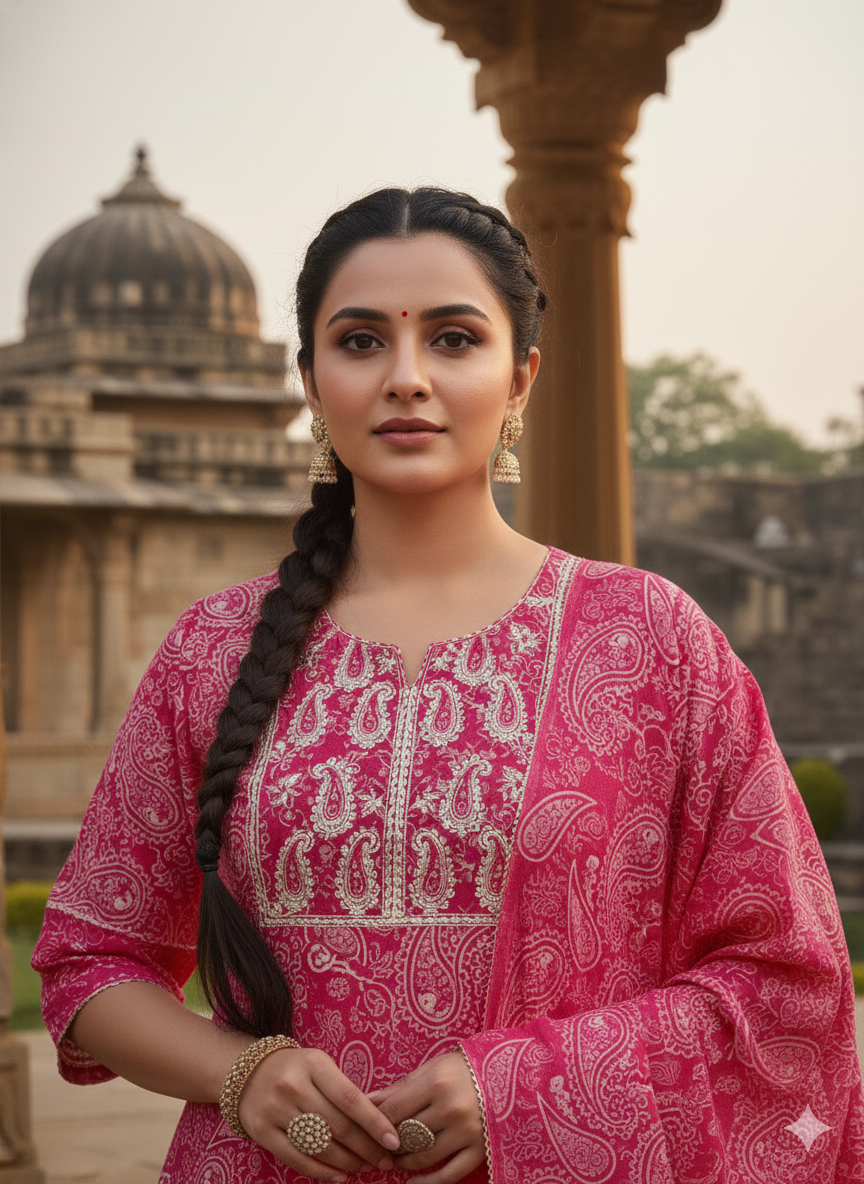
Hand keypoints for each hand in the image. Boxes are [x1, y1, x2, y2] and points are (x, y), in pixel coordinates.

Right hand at [237, 1046, 401, 1181]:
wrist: (247, 1073)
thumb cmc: (297, 1070)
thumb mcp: (320, 1066)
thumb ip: (343, 1090)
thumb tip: (377, 1125)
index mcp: (314, 1064)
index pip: (351, 1098)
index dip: (374, 1122)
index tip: (394, 1140)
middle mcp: (293, 1085)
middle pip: (338, 1125)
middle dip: (366, 1148)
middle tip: (385, 1161)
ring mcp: (276, 1109)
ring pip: (320, 1145)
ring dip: (348, 1162)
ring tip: (365, 1167)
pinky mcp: (262, 1132)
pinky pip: (298, 1159)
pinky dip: (322, 1172)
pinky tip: (340, 1175)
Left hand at [368, 1051, 485, 1183]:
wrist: (510, 1075)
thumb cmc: (464, 1068)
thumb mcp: (433, 1067)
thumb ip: (401, 1087)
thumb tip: (368, 1100)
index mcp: (436, 1083)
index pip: (394, 1110)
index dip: (375, 1122)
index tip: (368, 1128)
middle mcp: (450, 1109)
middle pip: (406, 1135)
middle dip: (389, 1144)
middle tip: (380, 1146)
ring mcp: (466, 1132)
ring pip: (423, 1157)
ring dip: (404, 1162)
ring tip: (397, 1159)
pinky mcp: (479, 1151)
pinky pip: (448, 1175)